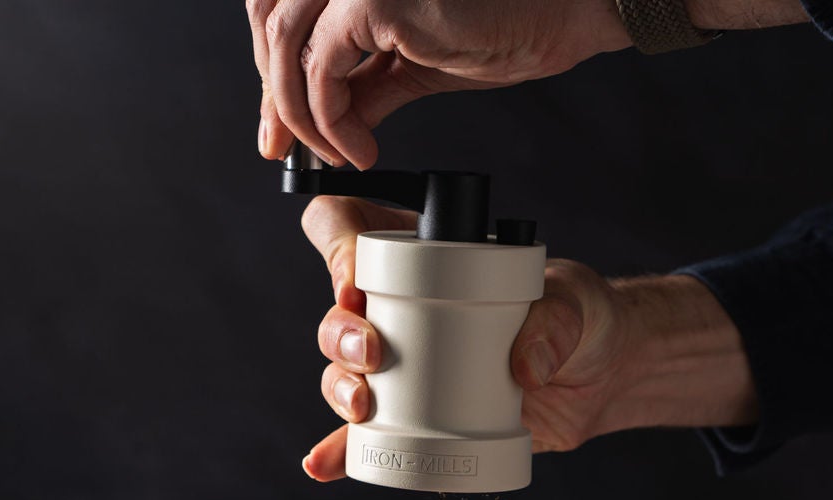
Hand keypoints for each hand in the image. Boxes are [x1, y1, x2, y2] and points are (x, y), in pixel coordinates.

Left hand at [249, 0, 631, 169]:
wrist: (562, 13)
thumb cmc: (505, 23)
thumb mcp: (412, 62)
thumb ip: (362, 83)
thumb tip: (326, 121)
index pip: (282, 13)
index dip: (270, 73)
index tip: (277, 133)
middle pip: (271, 25)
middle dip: (276, 97)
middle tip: (288, 152)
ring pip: (284, 46)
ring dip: (300, 113)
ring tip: (337, 153)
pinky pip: (321, 72)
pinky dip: (329, 121)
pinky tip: (358, 149)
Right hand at [298, 196, 758, 480]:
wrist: (599, 376)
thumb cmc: (580, 317)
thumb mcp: (573, 302)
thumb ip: (556, 322)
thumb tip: (524, 368)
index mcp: (422, 254)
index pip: (349, 225)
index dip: (333, 243)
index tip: (355, 281)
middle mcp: (400, 307)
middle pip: (338, 310)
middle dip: (339, 332)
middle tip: (371, 352)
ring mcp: (402, 364)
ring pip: (341, 369)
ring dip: (338, 387)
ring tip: (363, 406)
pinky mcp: (412, 415)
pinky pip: (365, 435)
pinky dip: (342, 450)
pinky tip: (326, 465)